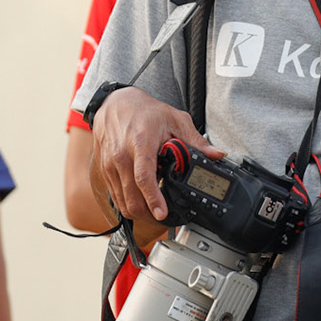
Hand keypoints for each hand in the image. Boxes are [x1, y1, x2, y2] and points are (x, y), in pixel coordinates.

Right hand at [90, 87, 222, 226]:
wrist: (114, 104)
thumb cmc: (144, 112)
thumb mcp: (174, 120)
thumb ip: (196, 140)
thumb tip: (217, 155)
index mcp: (140, 144)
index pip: (144, 177)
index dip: (153, 199)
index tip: (162, 213)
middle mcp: (121, 157)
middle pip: (131, 197)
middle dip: (148, 213)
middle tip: (164, 216)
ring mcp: (110, 166)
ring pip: (122, 202)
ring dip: (138, 211)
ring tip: (153, 211)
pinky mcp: (104, 171)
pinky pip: (115, 197)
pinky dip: (128, 203)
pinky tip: (140, 200)